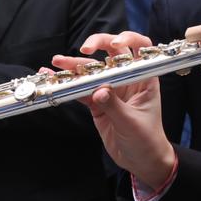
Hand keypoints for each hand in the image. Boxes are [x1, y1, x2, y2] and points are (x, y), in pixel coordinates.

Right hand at [58, 32, 176, 189]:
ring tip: (57, 62)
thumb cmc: (146, 140)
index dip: (128, 40)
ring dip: (75, 65)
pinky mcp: (97, 102)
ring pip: (93, 70)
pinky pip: (81, 89)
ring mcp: (111, 89)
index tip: (115, 43)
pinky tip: (53, 78)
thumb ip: (114, 106)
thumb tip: (98, 91)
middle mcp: (128, 78)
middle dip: (98, 45)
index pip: (141, 49)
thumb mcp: (131, 123)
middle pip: (113, 53)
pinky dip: (68, 84)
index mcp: (144, 78)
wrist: (141, 160)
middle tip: (84, 48)